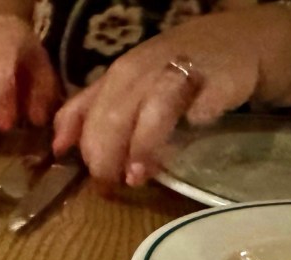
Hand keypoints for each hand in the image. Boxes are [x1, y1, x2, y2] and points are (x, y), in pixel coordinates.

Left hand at [51, 5, 290, 185]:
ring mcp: (179, 72)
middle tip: (113, 186)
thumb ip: (86, 112)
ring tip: (137, 177)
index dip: (86, 152)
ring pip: (152, 110)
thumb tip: (58, 147)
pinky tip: (192, 131)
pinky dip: (196, 116)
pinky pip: (202, 100)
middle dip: (107, 157)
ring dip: (142, 146)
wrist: (232, 41)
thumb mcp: (123, 87)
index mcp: (116, 77)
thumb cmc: (169, 72)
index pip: (88, 117)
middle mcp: (142, 72)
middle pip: (113, 117)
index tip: (94, 183)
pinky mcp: (217, 78)